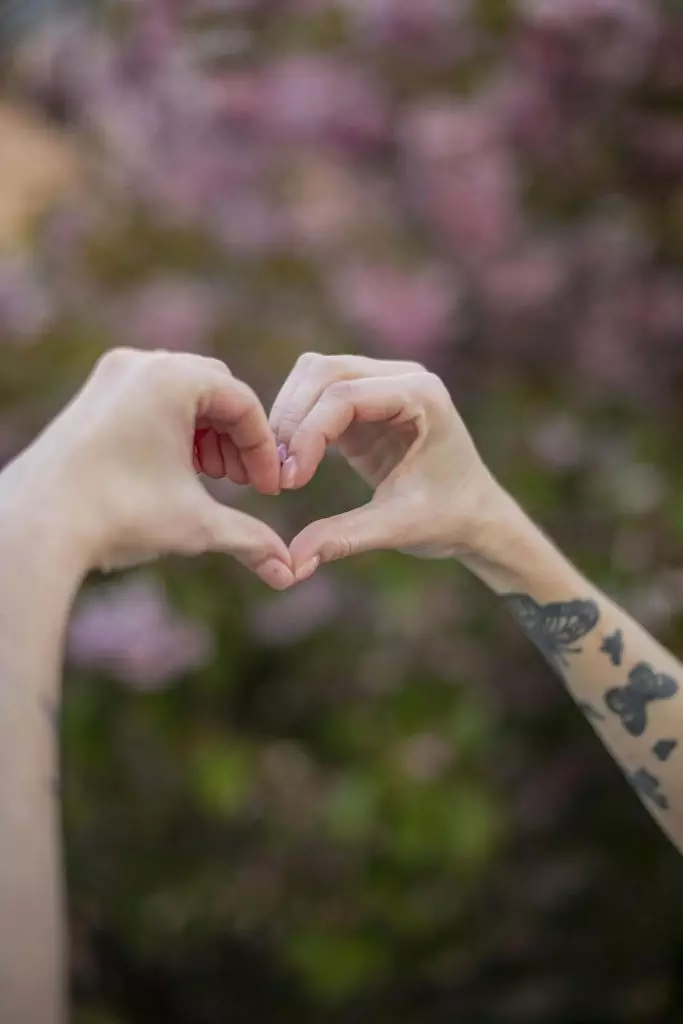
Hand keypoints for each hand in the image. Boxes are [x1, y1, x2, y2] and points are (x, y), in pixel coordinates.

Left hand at [6, 348, 293, 587]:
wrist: (35, 526)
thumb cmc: (119, 515)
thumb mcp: (196, 525)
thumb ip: (250, 538)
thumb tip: (288, 572)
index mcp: (173, 378)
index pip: (242, 403)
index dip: (264, 449)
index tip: (269, 489)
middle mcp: (141, 364)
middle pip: (215, 390)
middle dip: (236, 437)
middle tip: (243, 481)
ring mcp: (111, 376)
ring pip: (181, 394)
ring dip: (206, 433)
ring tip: (213, 477)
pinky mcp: (92, 395)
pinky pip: (149, 399)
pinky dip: (173, 429)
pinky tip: (177, 470)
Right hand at [270, 354, 500, 579]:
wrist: (475, 517)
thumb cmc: (449, 518)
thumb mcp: (397, 527)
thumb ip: (344, 538)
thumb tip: (292, 564)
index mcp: (422, 395)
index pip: (345, 396)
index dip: (308, 435)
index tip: (290, 482)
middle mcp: (403, 377)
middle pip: (323, 372)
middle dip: (292, 420)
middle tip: (277, 474)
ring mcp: (383, 383)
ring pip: (314, 376)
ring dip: (289, 418)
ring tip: (281, 469)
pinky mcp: (365, 402)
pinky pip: (316, 395)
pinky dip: (297, 424)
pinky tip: (292, 464)